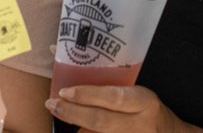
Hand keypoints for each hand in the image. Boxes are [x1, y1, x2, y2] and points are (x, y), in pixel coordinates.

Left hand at [45, 84, 202, 132]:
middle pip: (101, 121)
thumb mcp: (139, 95)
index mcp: (144, 102)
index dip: (88, 95)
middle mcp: (139, 124)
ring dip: (75, 127)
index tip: (65, 91)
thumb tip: (77, 74)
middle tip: (52, 104)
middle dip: (73, 113)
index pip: (114, 98)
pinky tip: (76, 128)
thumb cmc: (150, 110)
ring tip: (58, 114)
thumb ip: (114, 90)